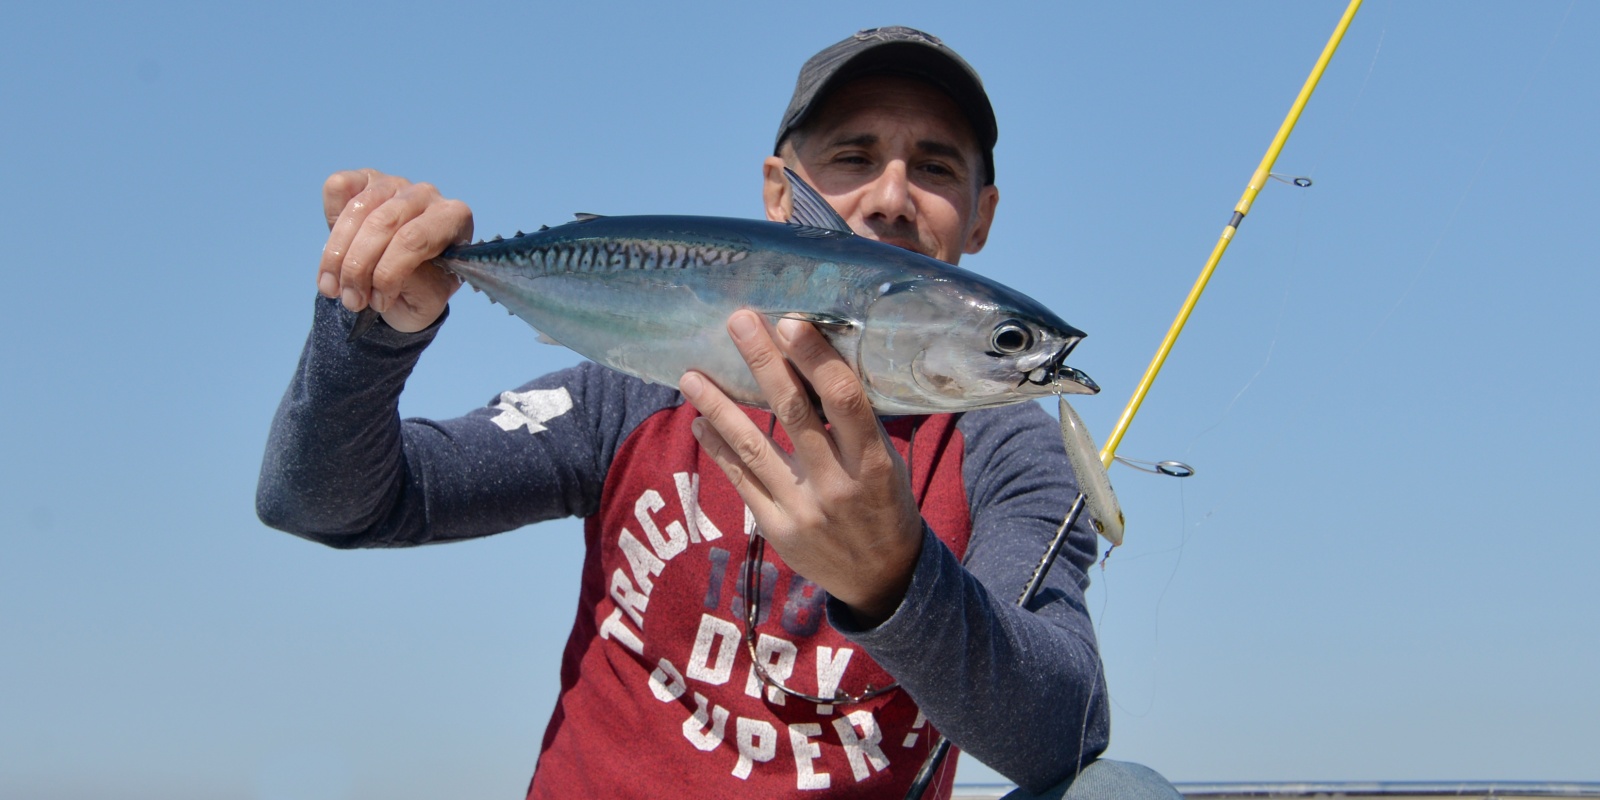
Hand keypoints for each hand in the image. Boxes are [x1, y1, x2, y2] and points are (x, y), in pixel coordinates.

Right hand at [318, 169, 472, 332]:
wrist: (404, 287)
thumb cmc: (422, 291)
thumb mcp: (428, 301)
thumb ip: (417, 285)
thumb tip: (384, 273)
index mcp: (454, 218)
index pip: (414, 239)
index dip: (387, 273)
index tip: (378, 303)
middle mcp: (426, 195)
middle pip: (381, 224)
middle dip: (357, 267)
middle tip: (351, 301)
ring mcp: (394, 184)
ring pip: (356, 210)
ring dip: (337, 256)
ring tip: (333, 289)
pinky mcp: (365, 179)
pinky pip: (339, 187)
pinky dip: (330, 221)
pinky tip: (335, 254)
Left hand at [679, 311, 923, 626]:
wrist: (882, 580)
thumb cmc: (886, 505)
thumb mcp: (887, 463)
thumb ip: (854, 425)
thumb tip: (814, 365)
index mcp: (873, 462)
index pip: (844, 400)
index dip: (816, 359)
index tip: (790, 323)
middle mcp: (836, 485)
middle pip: (793, 413)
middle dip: (763, 363)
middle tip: (737, 322)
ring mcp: (802, 510)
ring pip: (753, 448)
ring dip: (718, 407)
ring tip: (689, 375)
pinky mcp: (776, 530)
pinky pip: (740, 481)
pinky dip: (718, 448)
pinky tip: (699, 422)